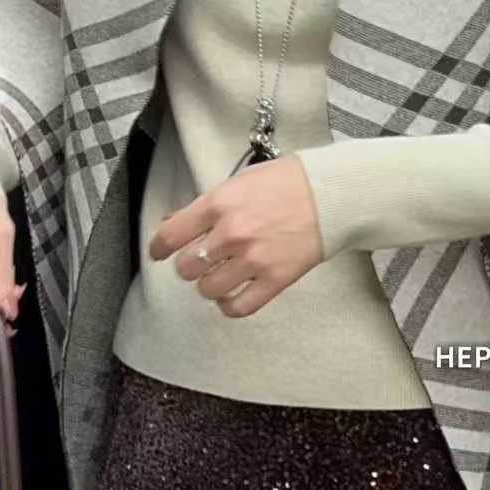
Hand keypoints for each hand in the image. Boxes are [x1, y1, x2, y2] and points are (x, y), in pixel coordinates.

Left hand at [147, 154, 324, 316]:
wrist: (330, 195)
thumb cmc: (287, 183)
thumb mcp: (238, 183)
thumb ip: (205, 206)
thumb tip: (174, 222)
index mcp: (219, 204)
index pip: (171, 235)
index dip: (159, 248)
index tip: (159, 253)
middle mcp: (232, 233)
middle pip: (187, 267)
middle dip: (190, 265)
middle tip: (200, 261)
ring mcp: (253, 259)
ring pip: (208, 289)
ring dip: (209, 285)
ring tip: (220, 276)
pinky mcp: (274, 280)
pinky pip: (238, 307)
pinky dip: (229, 305)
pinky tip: (231, 296)